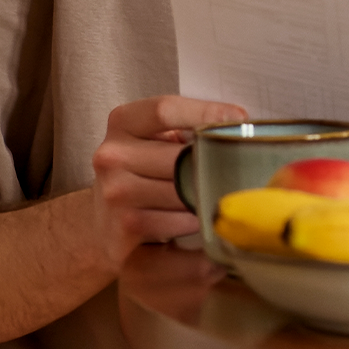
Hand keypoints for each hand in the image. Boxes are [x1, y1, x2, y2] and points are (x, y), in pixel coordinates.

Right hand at [88, 94, 247, 267]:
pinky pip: (178, 236)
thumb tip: (240, 125)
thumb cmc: (143, 174)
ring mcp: (114, 199)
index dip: (207, 113)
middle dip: (217, 169)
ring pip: (185, 200)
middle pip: (181, 160)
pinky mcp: (121, 238)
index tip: (240, 121)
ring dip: (210, 204)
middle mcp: (112, 159)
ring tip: (224, 205)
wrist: (103, 223)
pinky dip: (202, 238)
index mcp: (123, 124)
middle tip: (246, 175)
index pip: (165, 110)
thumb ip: (189, 128)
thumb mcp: (157, 139)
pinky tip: (212, 236)